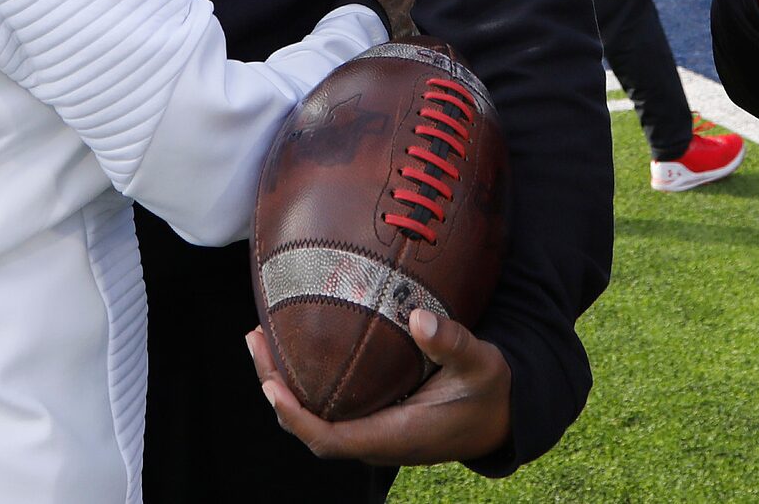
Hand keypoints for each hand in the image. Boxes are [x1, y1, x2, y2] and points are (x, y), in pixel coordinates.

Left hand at [248, 313, 512, 464]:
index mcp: (396, 436)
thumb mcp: (481, 363)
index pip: (330, 439)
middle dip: (276, 390)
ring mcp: (373, 431)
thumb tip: (418, 317)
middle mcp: (376, 440)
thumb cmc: (490, 390)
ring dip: (284, 383)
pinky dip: (304, 380)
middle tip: (256, 341)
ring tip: (261, 337)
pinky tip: (294, 347)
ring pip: (314, 418)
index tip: (272, 386)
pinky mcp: (374, 418)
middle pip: (310, 428)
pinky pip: (327, 407)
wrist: (502, 414)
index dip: (296, 417)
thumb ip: (453, 342)